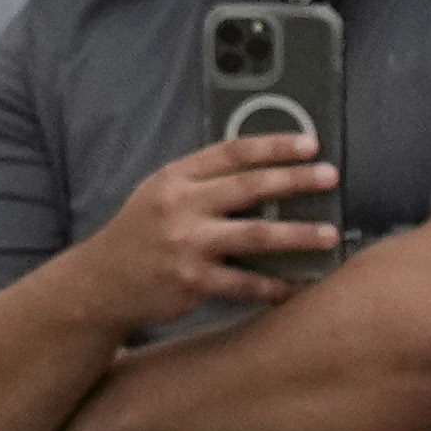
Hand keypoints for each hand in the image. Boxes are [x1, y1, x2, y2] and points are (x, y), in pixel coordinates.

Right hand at [70, 134, 342, 326]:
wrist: (99, 284)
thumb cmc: (140, 235)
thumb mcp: (159, 195)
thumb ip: (202, 181)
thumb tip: (266, 169)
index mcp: (174, 179)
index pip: (232, 153)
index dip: (274, 145)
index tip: (311, 144)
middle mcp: (179, 207)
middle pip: (250, 187)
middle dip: (297, 181)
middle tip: (331, 177)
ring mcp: (186, 246)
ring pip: (257, 235)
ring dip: (300, 234)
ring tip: (331, 235)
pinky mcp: (191, 282)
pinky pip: (244, 283)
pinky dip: (274, 285)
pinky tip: (296, 285)